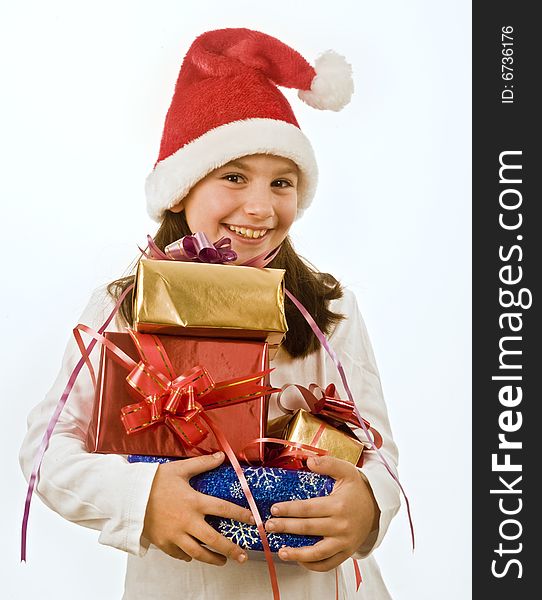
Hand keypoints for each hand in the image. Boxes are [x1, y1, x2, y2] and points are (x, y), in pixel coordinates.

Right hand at [143, 451, 253, 565]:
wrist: (128, 496)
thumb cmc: (155, 481)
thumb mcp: (180, 469)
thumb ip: (203, 464)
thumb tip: (221, 456)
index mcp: (194, 501)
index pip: (224, 509)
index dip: (240, 515)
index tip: (252, 520)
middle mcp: (187, 521)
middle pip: (214, 540)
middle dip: (231, 549)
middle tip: (243, 555)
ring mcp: (174, 535)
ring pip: (198, 553)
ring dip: (213, 559)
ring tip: (223, 561)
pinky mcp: (163, 543)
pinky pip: (180, 554)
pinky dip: (190, 556)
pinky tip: (195, 555)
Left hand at [264, 455, 379, 571]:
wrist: (377, 507)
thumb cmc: (357, 489)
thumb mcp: (347, 470)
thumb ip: (328, 464)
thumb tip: (309, 461)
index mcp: (338, 505)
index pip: (308, 508)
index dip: (289, 509)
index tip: (274, 509)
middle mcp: (341, 526)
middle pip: (308, 529)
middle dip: (286, 527)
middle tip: (269, 526)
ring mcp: (344, 542)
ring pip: (318, 552)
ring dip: (297, 554)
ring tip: (281, 552)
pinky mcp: (346, 552)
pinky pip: (328, 564)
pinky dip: (313, 565)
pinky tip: (299, 560)